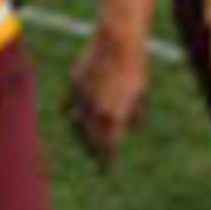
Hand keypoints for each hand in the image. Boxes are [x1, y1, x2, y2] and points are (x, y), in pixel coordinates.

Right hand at [65, 28, 149, 170]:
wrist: (117, 40)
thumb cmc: (135, 66)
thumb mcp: (141, 93)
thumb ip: (136, 113)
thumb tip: (132, 128)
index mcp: (115, 115)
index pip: (108, 146)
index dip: (107, 160)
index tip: (106, 170)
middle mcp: (96, 109)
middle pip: (91, 138)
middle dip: (93, 150)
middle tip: (95, 157)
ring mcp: (82, 96)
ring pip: (76, 123)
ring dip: (80, 133)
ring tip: (84, 139)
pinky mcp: (74, 83)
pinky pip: (69, 104)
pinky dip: (70, 112)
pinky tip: (70, 117)